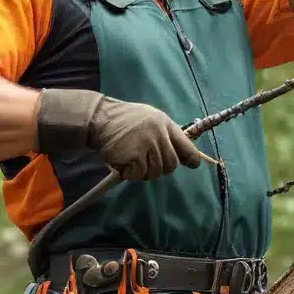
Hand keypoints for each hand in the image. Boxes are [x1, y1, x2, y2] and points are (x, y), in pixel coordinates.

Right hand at [35, 89, 200, 180]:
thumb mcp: (149, 119)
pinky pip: (139, 175)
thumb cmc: (124, 120)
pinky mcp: (134, 156)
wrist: (99, 119)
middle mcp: (159, 133)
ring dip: (144, 172)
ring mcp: (148, 145)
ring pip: (155, 172)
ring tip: (132, 160)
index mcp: (165, 123)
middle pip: (170, 164)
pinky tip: (123, 162)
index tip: (194, 164)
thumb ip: (164, 133)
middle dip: (159, 168)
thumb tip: (180, 154)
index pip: (185, 144)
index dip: (191, 157)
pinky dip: (131, 174)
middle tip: (144, 162)